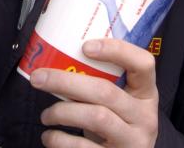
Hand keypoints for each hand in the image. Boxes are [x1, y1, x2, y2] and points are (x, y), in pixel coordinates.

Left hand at [30, 39, 157, 146]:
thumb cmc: (114, 123)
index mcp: (145, 92)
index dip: (116, 50)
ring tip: (46, 115)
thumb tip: (56, 57)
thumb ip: (102, 81)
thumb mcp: (119, 100)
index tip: (85, 46)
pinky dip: (60, 140)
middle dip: (66, 81)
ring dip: (62, 112)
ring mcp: (133, 140)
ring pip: (95, 117)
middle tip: (38, 78)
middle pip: (106, 91)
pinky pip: (84, 147)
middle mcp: (145, 116)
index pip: (143, 63)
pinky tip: (50, 136)